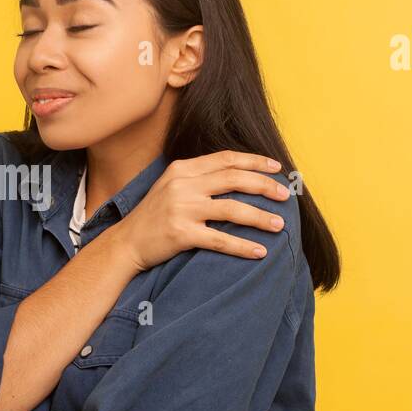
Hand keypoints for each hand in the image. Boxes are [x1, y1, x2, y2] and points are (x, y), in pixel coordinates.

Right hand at [109, 150, 289, 270]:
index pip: (226, 159)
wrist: (125, 242)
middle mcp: (182, 185)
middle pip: (234, 179)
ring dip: (260, 217)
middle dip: (264, 186)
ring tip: (279, 225)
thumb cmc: (153, 216)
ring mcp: (181, 209)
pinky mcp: (181, 234)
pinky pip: (220, 239)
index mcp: (182, 169)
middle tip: (285, 195)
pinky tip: (260, 252)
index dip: (254, 162)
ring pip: (232, 209)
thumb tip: (238, 176)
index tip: (277, 168)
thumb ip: (199, 178)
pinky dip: (243, 246)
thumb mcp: (171, 186)